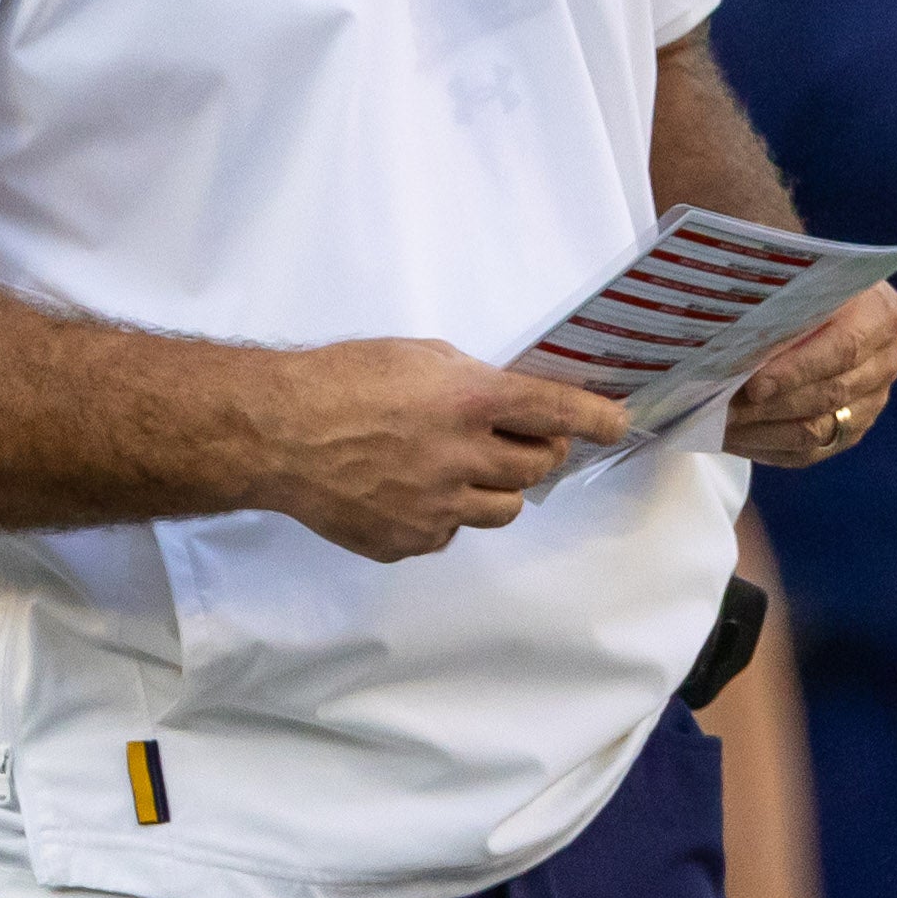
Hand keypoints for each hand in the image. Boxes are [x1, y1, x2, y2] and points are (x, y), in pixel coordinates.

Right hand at [255, 339, 631, 560]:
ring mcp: (437, 507)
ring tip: (458, 466)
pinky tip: (409, 490)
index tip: (619, 424)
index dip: (597, 418)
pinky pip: (450, 533)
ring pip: (504, 509)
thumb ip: (469, 379)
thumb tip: (507, 402)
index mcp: (468, 399)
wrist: (277, 434)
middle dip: (538, 450)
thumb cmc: (341, 380)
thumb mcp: (416, 356)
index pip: (557, 410)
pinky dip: (444, 514)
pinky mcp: (410, 541)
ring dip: (496, 487)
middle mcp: (462, 457)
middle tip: (516, 439)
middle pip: (538, 466)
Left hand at [723, 288, 896, 468]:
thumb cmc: (807, 286)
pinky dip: (770, 447)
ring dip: (764, 431)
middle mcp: (885, 360)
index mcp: (881, 315)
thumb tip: (737, 345)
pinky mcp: (854, 427)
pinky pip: (812, 451)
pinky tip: (737, 439)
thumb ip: (784, 308)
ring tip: (722, 426)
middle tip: (726, 409)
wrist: (832, 300)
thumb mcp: (803, 283)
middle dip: (772, 405)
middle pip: (830, 394)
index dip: (797, 371)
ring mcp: (873, 398)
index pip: (842, 350)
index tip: (754, 385)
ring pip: (819, 429)